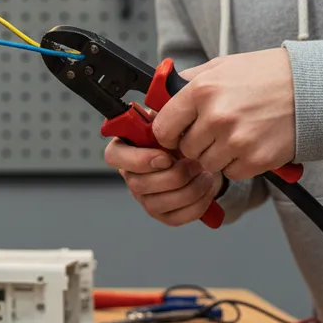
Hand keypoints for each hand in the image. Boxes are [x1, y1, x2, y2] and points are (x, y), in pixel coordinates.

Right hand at [105, 123, 223, 226]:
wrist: (208, 156)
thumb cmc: (187, 135)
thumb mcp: (177, 117)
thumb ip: (167, 112)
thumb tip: (163, 106)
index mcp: (128, 147)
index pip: (114, 156)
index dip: (137, 160)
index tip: (164, 157)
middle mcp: (132, 174)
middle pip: (138, 184)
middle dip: (172, 176)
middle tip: (193, 162)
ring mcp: (145, 196)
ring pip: (156, 204)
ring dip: (187, 190)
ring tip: (204, 174)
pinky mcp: (162, 213)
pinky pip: (174, 217)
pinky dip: (195, 205)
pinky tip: (205, 189)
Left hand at [151, 49, 294, 180]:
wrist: (314, 87)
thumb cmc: (267, 74)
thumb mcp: (221, 66)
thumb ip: (188, 82)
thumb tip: (160, 97)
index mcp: (202, 90)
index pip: (163, 128)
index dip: (168, 134)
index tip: (175, 134)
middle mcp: (217, 116)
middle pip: (186, 150)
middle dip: (196, 144)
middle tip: (215, 131)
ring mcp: (237, 140)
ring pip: (208, 164)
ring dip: (218, 155)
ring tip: (236, 135)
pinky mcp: (257, 159)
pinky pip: (233, 173)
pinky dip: (239, 164)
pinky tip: (251, 144)